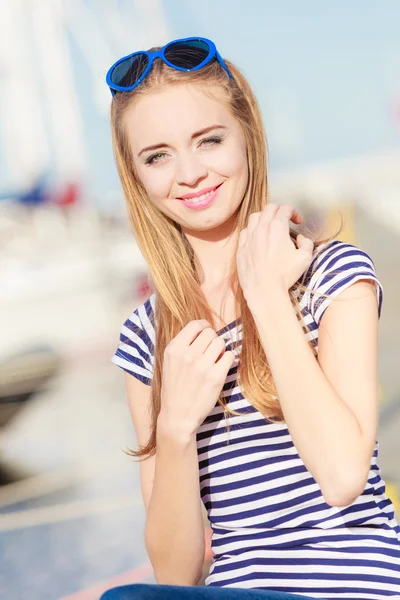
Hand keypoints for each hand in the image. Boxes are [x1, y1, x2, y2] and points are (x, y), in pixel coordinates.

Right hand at [159, 320, 234, 435]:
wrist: (178, 416)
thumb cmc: (175, 388)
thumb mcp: (170, 362)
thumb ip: (183, 345)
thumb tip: (204, 329)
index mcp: (173, 349)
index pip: (194, 325)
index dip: (204, 326)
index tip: (207, 332)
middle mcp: (187, 355)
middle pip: (210, 333)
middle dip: (212, 340)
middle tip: (210, 352)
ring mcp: (202, 366)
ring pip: (221, 342)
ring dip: (220, 350)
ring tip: (214, 360)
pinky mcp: (216, 376)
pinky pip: (229, 356)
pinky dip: (227, 360)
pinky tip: (220, 368)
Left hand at [236, 203, 313, 300]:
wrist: (264, 290)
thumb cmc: (285, 275)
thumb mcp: (305, 258)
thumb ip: (306, 243)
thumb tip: (300, 239)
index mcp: (277, 227)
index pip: (285, 208)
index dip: (294, 212)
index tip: (298, 222)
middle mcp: (261, 228)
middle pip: (269, 208)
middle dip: (280, 210)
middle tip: (286, 219)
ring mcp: (248, 238)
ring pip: (254, 217)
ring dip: (264, 217)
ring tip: (270, 226)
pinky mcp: (240, 248)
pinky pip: (245, 232)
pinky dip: (253, 230)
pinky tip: (257, 238)